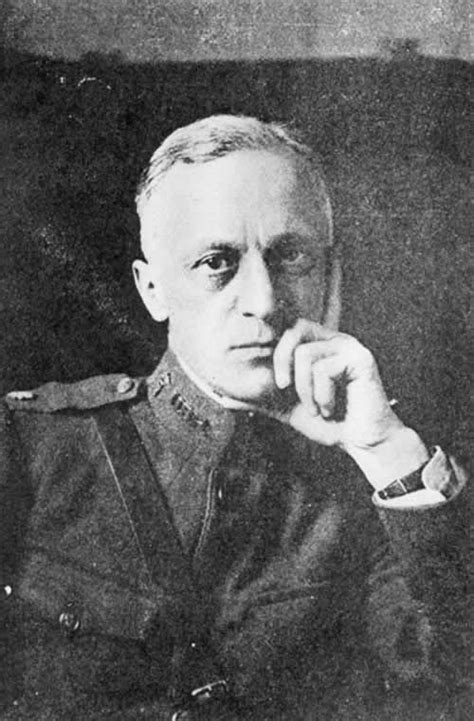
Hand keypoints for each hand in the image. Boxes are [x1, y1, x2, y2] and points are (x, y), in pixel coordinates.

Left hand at [267, 320, 428, 487]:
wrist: (360, 443)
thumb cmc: (329, 424)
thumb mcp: (286, 408)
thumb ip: (260, 397)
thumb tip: (225, 397)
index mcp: (318, 344)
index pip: (286, 328)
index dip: (273, 347)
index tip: (273, 379)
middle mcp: (334, 339)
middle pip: (293, 329)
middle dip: (281, 363)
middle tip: (284, 390)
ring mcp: (349, 346)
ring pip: (305, 353)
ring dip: (305, 390)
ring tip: (318, 408)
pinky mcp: (361, 358)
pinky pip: (325, 368)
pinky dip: (322, 395)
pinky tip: (331, 409)